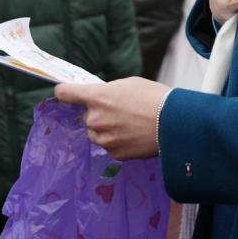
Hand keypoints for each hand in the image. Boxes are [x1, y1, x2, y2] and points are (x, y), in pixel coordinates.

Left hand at [54, 77, 169, 160]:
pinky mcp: (114, 153)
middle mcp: (95, 119)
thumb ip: (107, 92)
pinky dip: (117, 141)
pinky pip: (109, 145)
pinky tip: (134, 135)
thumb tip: (100, 98)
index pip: (65, 93)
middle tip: (120, 110)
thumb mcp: (128, 84)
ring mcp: (103, 139)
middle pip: (86, 116)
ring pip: (96, 133)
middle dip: (98, 113)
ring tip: (129, 124)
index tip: (65, 93)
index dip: (64, 92)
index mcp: (97, 97)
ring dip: (106, 129)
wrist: (173, 123)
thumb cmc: (153, 97)